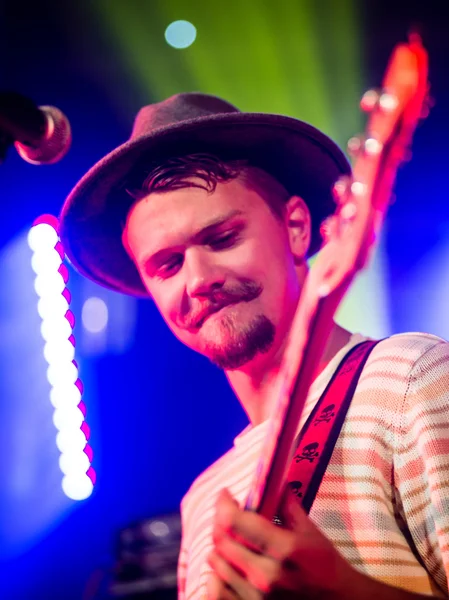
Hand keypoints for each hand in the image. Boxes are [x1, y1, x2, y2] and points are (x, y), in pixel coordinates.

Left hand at [207, 488, 356, 598]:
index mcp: (284, 549)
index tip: (225, 495)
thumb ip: (287, 505)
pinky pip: (217, 591)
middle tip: (227, 513)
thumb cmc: (326, 566)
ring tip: (229, 537)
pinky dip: (216, 574)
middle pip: (222, 541)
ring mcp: (258, 597)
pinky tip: (226, 564)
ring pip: (217, 563)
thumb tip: (271, 481)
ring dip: (219, 546)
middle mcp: (267, 575)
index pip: (235, 522)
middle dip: (220, 521)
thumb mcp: (311, 532)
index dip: (224, 504)